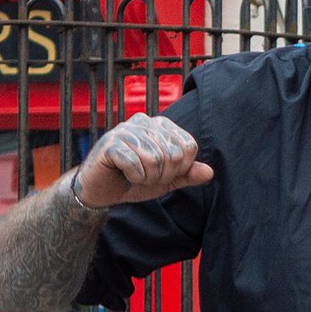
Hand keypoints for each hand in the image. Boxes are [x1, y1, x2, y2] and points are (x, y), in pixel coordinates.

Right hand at [76, 113, 213, 205]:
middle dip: (163, 175)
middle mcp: (144, 121)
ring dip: (147, 178)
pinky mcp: (111, 143)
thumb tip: (209, 172)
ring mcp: (126, 130)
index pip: (189, 146)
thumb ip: (187, 174)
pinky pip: (135, 164)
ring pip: (155, 160)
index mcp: (161, 125)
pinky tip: (125, 175)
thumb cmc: (133, 180)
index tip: (162, 173)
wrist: (101, 190)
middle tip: (146, 176)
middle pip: (174, 154)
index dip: (180, 169)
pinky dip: (134, 177)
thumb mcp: (166, 180)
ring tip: (135, 175)